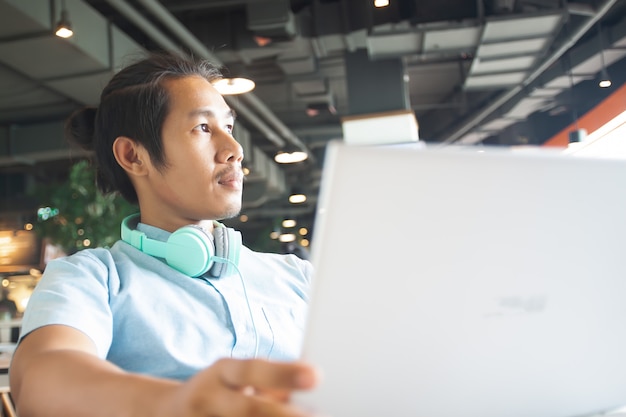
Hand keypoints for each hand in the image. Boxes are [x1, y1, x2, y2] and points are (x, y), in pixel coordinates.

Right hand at [160, 358, 318, 416]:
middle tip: (317, 415)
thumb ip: (272, 379)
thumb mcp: (238, 376)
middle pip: (247, 409)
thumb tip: (313, 376)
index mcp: (221, 373)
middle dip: (282, 415)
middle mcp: (206, 398)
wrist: (163, 413)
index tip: (316, 375)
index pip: (252, 370)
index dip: (284, 374)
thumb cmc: (219, 392)